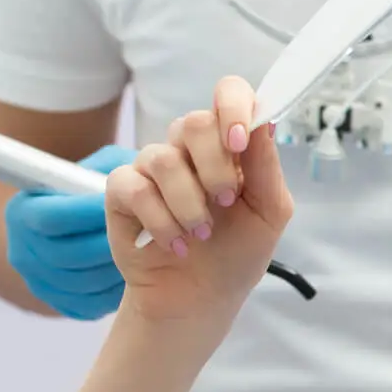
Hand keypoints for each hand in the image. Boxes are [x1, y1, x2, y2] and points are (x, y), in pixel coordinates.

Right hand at [5, 145, 137, 319]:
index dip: (92, 214)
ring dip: (119, 271)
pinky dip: (115, 292)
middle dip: (113, 246)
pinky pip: (90, 304)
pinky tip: (136, 276)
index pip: (54, 217)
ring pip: (83, 282)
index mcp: (24, 212)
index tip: (128, 210)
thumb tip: (132, 176)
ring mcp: (39, 281)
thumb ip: (111, 168)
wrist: (74, 232)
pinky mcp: (59, 303)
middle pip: (69, 255)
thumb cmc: (92, 193)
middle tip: (149, 238)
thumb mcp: (98, 170)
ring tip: (148, 256)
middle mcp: (23, 250)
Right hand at [105, 76, 293, 328]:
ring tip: (202, 234)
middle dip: (215, 168)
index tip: (239, 142)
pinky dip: (161, 222)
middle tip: (225, 203)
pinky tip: (176, 245)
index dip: (232, 107)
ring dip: (189, 205)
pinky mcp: (123, 192)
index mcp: (229, 145)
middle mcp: (189, 148)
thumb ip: (266, 167)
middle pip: (192, 122)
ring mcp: (153, 167)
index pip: (229, 93)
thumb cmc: (238, 253)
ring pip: (163, 158)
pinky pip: (135, 188)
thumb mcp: (269, 214)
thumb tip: (264, 120)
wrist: (202, 298)